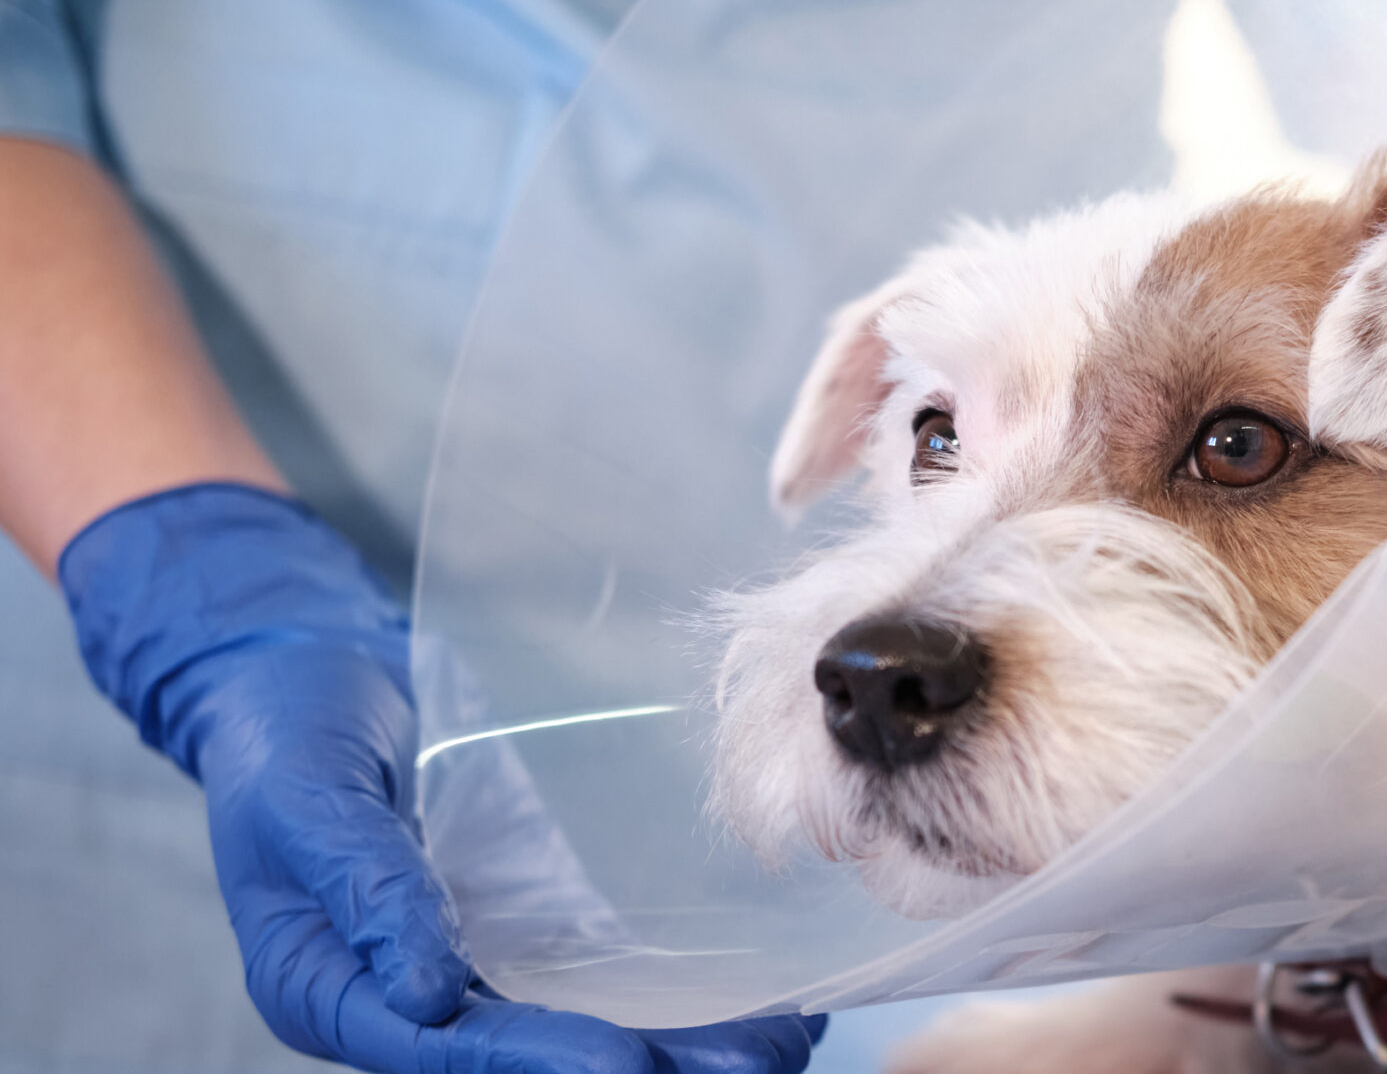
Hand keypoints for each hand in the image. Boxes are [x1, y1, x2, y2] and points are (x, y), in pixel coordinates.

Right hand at [57, 482, 826, 1073]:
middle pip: (518, 1059)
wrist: (305, 674)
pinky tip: (754, 1002)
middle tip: (744, 1068)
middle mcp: (395, 1001)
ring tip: (777, 1047)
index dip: (535, 1063)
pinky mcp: (509, 932)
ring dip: (669, 1050)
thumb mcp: (304, 794)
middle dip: (630, 1069)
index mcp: (323, 990)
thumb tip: (421, 991)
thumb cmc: (285, 731)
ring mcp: (458, 971)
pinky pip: (590, 981)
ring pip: (568, 1033)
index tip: (626, 1065)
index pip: (440, 1049)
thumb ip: (361, 881)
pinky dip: (667, 1001)